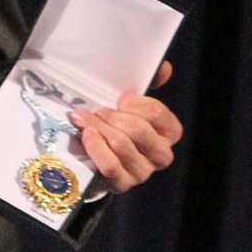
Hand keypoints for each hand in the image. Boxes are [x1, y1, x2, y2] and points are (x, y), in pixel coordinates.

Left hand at [69, 60, 181, 191]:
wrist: (94, 158)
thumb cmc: (115, 124)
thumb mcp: (129, 104)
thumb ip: (147, 83)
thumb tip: (164, 67)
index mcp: (168, 132)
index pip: (157, 113)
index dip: (134, 104)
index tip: (118, 99)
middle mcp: (161, 155)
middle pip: (138, 129)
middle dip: (111, 116)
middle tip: (95, 110)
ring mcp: (143, 172)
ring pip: (122, 145)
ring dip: (98, 128)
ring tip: (82, 118)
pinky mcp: (122, 184)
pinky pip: (110, 166)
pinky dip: (95, 147)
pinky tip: (85, 135)